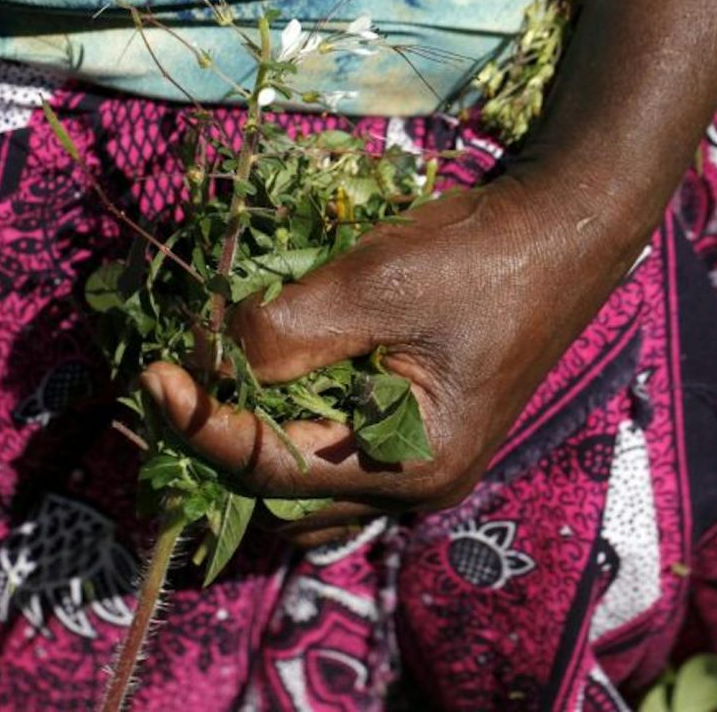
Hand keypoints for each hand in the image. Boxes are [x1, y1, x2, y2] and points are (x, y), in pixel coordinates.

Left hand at [139, 173, 638, 545]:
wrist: (564, 227)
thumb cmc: (480, 257)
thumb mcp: (373, 287)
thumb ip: (281, 333)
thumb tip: (204, 357)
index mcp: (409, 468)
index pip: (272, 469)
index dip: (201, 426)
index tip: (151, 376)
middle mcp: (411, 485)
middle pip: (283, 489)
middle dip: (221, 441)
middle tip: (178, 381)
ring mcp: (417, 460)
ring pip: (305, 475)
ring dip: (252, 433)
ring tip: (212, 380)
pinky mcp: (417, 426)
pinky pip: (333, 444)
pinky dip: (289, 416)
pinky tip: (269, 373)